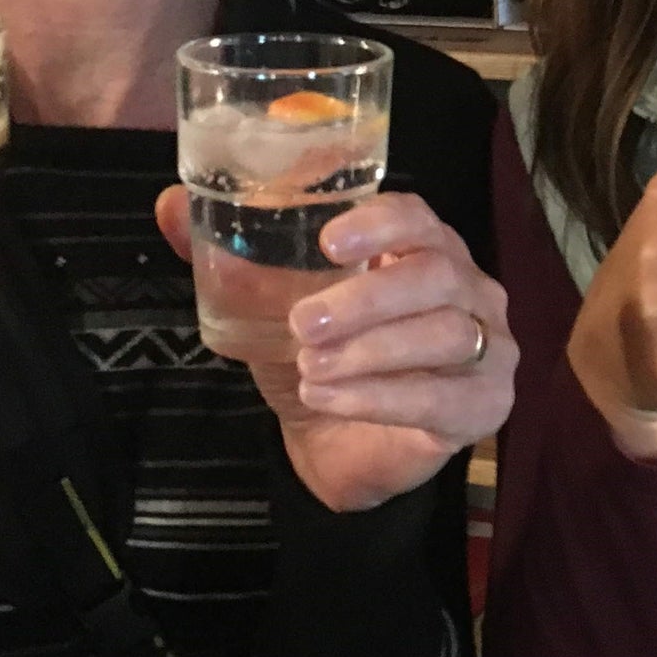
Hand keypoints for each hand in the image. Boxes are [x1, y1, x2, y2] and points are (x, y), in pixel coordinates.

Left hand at [155, 189, 513, 512]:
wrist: (337, 450)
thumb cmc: (320, 359)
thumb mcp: (269, 309)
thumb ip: (231, 257)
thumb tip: (168, 206)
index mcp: (423, 249)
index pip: (419, 216)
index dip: (380, 222)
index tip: (328, 241)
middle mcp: (469, 289)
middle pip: (435, 273)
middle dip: (366, 297)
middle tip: (303, 323)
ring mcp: (489, 346)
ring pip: (444, 333)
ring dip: (369, 350)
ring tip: (310, 367)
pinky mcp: (487, 404)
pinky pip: (444, 395)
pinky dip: (381, 396)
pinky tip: (332, 398)